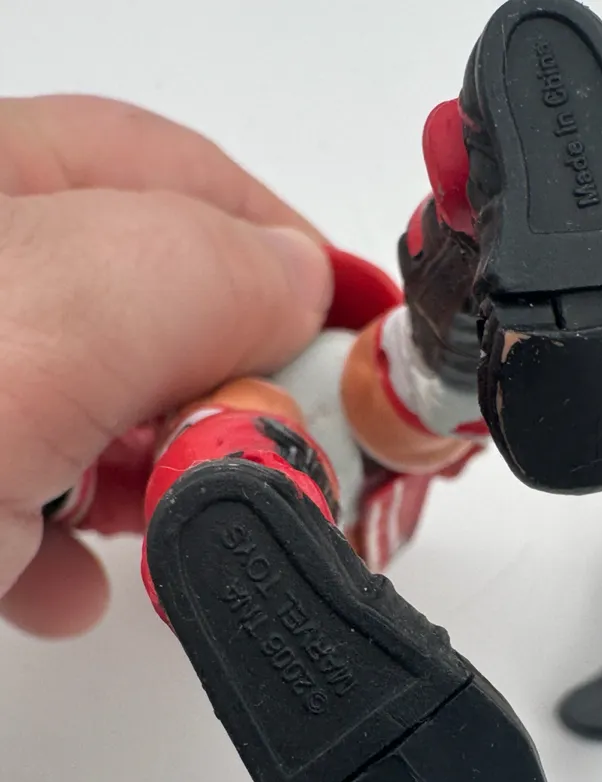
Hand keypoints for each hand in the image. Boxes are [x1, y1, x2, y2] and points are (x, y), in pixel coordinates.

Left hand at [0, 95, 333, 637]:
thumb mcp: (51, 319)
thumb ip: (204, 276)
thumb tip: (299, 284)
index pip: (176, 177)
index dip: (288, 249)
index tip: (367, 335)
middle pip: (147, 308)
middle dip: (233, 388)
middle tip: (296, 447)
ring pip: (93, 415)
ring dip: (155, 480)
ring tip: (183, 524)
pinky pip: (23, 499)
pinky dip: (64, 551)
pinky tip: (66, 583)